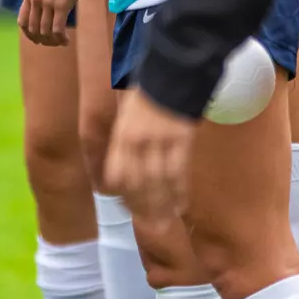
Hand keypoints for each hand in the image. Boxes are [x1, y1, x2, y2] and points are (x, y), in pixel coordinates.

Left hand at [17, 0, 93, 46]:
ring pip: (45, 31)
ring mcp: (48, 1)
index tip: (38, 39)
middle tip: (52, 43)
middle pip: (33, 29)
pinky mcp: (62, 4)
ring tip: (61, 42)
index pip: (22, 21)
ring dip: (52, 41)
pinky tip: (66, 40)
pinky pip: (57, 28)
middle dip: (42, 40)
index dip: (29, 34)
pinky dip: (60, 38)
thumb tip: (45, 5)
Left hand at [104, 88, 196, 219]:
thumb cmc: (147, 95)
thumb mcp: (127, 118)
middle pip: (138, 183)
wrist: (169, 73)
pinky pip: (179, 172)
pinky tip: (181, 203)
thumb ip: (127, 142)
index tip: (129, 209)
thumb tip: (128, 169)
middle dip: (144, 208)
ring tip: (167, 221)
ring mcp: (159, 141)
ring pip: (159, 182)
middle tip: (152, 226)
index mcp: (121, 136)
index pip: (117, 175)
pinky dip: (179, 191)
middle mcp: (136, 141)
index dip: (122, 195)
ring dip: (163, 205)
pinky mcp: (180, 140)